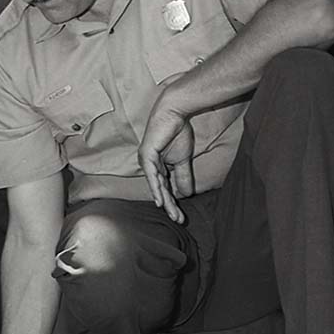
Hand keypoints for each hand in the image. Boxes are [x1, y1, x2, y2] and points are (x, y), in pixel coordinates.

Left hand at [137, 100, 194, 221]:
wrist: (175, 113)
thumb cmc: (177, 132)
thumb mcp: (183, 160)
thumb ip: (183, 176)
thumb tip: (187, 194)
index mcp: (157, 167)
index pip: (166, 188)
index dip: (174, 202)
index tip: (182, 216)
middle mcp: (149, 166)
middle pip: (161, 190)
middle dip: (170, 206)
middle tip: (179, 220)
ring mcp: (146, 161)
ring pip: (157, 186)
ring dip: (166, 201)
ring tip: (173, 215)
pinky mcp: (147, 155)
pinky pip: (153, 175)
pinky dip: (156, 188)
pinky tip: (160, 201)